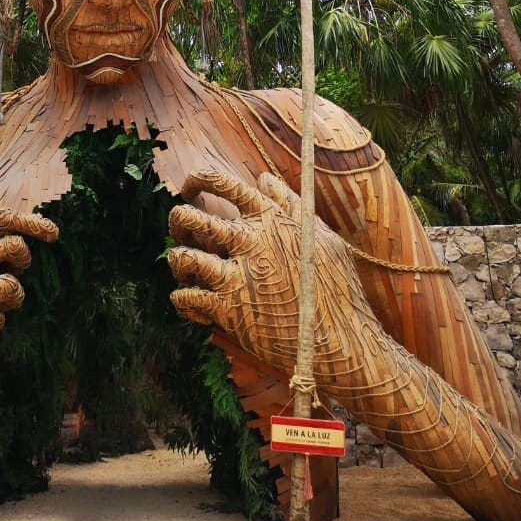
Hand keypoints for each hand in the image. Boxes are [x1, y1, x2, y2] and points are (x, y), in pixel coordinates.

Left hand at [167, 169, 355, 379]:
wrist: (342, 341)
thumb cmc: (337, 288)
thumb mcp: (322, 237)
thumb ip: (290, 205)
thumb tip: (263, 179)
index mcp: (271, 218)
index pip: (223, 184)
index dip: (198, 179)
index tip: (190, 187)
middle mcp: (250, 242)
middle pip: (191, 218)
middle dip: (177, 220)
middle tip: (182, 229)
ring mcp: (238, 277)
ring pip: (183, 257)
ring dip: (177, 261)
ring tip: (186, 268)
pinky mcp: (230, 311)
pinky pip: (186, 298)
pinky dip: (182, 300)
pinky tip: (193, 303)